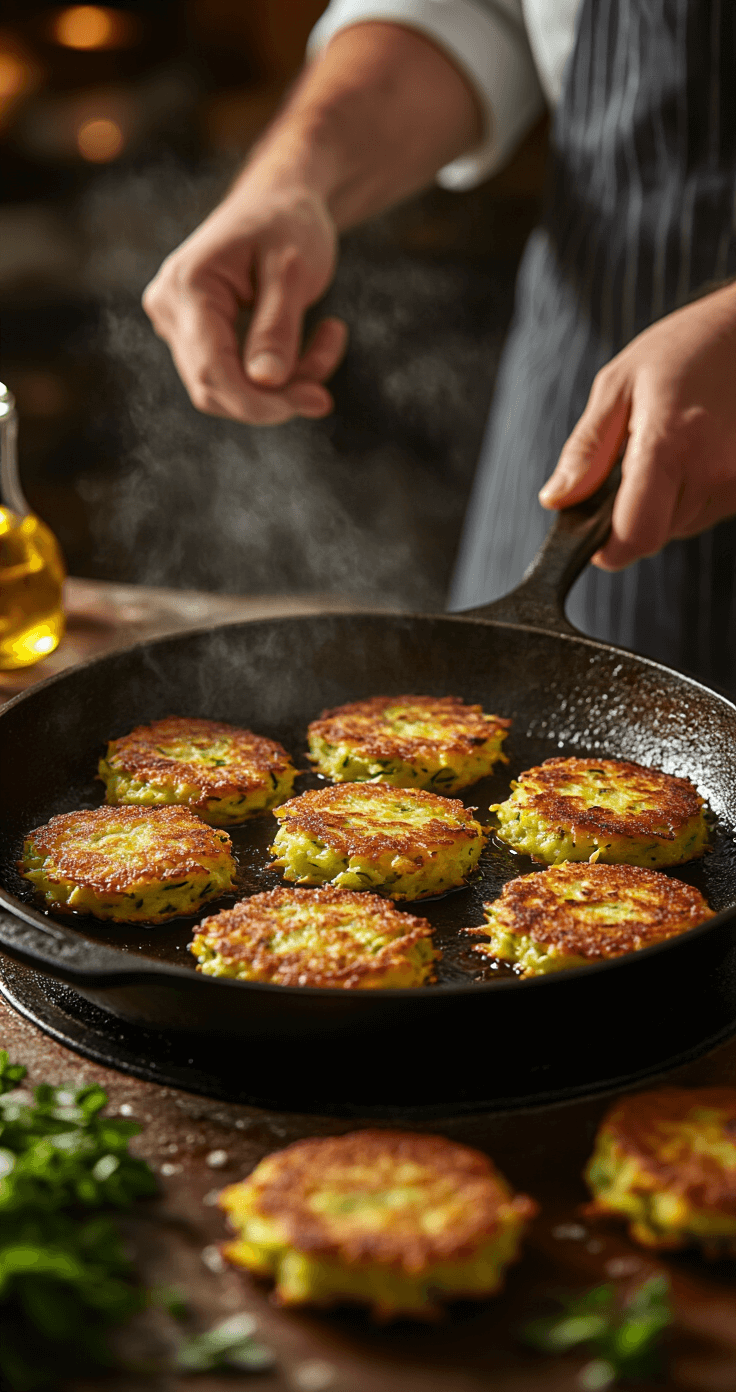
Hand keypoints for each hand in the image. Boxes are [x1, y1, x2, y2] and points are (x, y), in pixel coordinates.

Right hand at [142, 176, 347, 424]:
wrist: (279, 198)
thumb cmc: (287, 222)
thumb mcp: (293, 269)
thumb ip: (278, 325)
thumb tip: (265, 382)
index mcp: (186, 286)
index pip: (211, 370)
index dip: (258, 403)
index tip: (316, 402)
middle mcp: (170, 309)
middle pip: (216, 388)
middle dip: (275, 398)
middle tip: (326, 392)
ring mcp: (180, 325)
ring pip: (229, 389)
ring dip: (283, 386)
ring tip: (330, 339)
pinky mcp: (199, 337)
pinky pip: (237, 377)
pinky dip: (281, 373)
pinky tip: (320, 337)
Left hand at [538, 282, 735, 568]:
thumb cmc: (683, 349)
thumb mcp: (618, 386)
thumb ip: (586, 450)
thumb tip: (557, 500)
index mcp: (668, 445)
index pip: (635, 536)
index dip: (609, 548)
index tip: (596, 537)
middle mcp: (711, 471)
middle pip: (656, 534)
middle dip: (635, 511)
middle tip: (639, 458)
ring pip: (683, 524)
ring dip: (667, 500)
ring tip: (676, 443)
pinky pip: (711, 509)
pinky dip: (696, 491)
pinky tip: (702, 448)